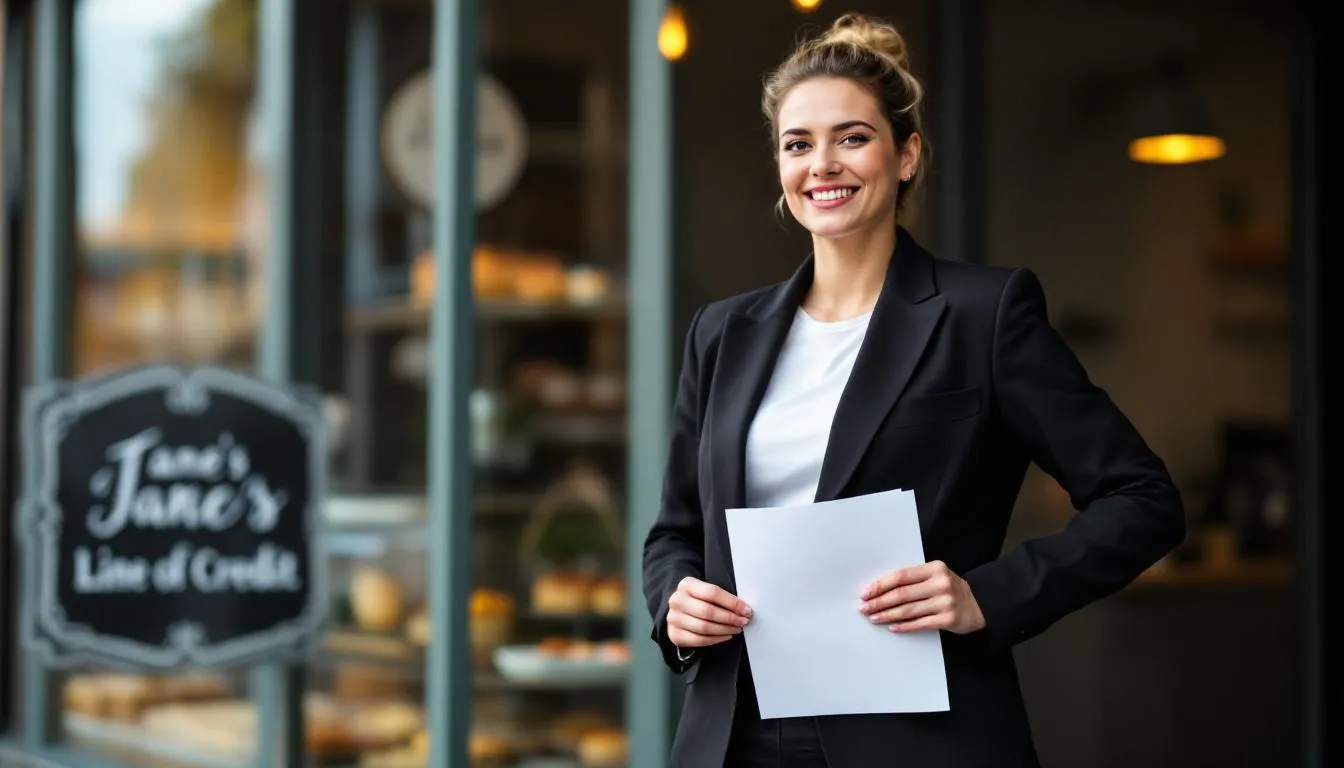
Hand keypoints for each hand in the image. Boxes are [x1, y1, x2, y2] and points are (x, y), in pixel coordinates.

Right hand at [667, 576, 751, 647]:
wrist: (680, 608)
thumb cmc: (699, 598)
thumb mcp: (706, 590)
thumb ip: (722, 596)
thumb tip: (744, 608)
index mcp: (686, 585)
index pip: (712, 593)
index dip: (732, 603)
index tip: (746, 610)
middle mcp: (677, 600)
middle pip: (707, 611)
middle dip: (730, 618)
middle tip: (743, 621)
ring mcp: (673, 618)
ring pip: (704, 627)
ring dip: (725, 629)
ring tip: (736, 628)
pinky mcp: (674, 634)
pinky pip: (699, 640)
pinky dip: (716, 639)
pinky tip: (726, 635)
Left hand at [858, 560, 984, 633]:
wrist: (979, 604)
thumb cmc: (949, 589)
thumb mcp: (935, 576)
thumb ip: (913, 579)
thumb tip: (880, 589)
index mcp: (934, 568)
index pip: (901, 576)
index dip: (881, 585)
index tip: (865, 593)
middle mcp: (940, 584)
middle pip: (902, 594)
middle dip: (879, 602)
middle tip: (864, 608)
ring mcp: (945, 602)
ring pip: (908, 610)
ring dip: (887, 615)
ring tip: (874, 618)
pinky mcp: (948, 619)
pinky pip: (920, 624)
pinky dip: (904, 626)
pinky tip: (892, 627)